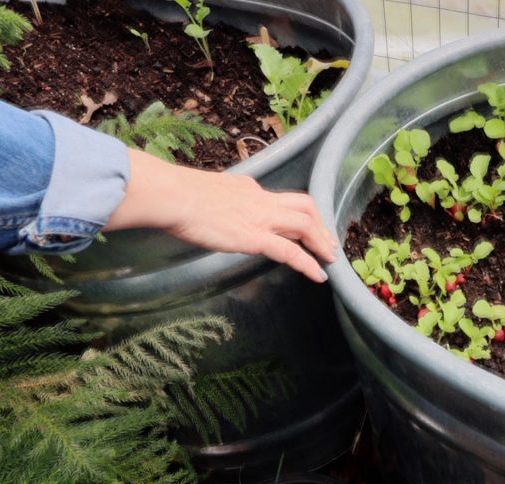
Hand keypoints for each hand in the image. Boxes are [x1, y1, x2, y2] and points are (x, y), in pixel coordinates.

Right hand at [104, 149, 337, 282]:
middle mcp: (261, 199)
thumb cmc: (178, 195)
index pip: (281, 199)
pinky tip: (319, 275)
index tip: (305, 225)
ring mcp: (260, 218)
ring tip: (330, 259)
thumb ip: (220, 199)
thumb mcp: (207, 191)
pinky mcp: (255, 237)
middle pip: (304, 206)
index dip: (297, 213)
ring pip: (305, 225)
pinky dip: (309, 263)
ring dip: (321, 243)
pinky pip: (291, 252)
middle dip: (320, 224)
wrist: (174, 196)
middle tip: (329, 242)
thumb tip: (216, 206)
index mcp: (249, 188)